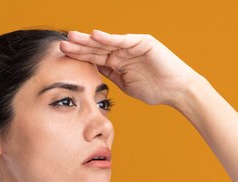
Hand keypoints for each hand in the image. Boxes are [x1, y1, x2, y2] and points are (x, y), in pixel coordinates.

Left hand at [59, 29, 202, 107]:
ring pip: (106, 42)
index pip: (94, 58)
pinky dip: (109, 38)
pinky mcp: (142, 42)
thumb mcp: (125, 85)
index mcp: (117, 63)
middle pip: (96, 48)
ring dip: (88, 40)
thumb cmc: (155, 90)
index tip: (61, 58)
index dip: (78, 57)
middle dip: (78, 47)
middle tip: (60, 45)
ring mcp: (131, 45)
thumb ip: (110, 77)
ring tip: (72, 37)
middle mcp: (122, 51)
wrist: (176, 90)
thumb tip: (93, 74)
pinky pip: (122, 40)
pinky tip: (95, 35)